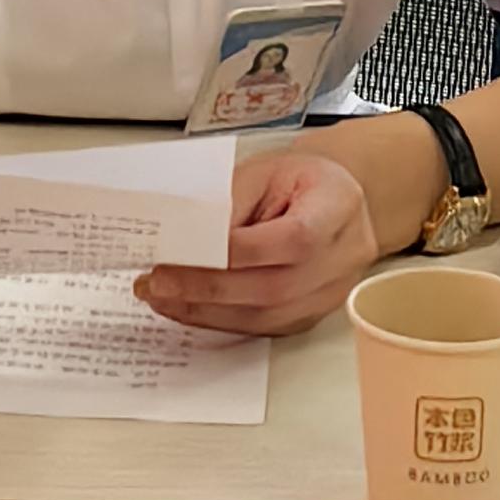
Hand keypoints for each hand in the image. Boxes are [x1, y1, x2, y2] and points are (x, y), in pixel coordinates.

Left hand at [138, 149, 378, 336]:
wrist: (335, 200)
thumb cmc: (299, 180)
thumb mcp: (265, 171)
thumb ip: (229, 203)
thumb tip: (186, 240)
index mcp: (338, 206)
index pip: (293, 239)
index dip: (237, 252)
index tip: (183, 254)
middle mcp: (342, 257)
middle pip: (275, 287)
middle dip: (207, 288)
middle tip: (157, 283)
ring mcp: (330, 293)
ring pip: (267, 317)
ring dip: (207, 311)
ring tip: (163, 298)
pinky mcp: (311, 315)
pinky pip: (264, 328)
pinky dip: (221, 320)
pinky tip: (190, 308)